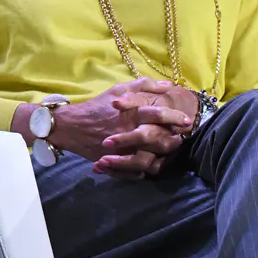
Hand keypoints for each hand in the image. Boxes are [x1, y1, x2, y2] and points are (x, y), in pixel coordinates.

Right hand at [35, 78, 195, 176]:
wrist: (71, 126)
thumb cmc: (98, 106)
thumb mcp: (119, 90)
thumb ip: (144, 85)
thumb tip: (168, 86)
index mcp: (131, 113)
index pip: (159, 114)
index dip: (175, 117)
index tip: (186, 120)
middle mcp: (129, 132)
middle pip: (159, 139)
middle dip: (174, 139)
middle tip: (181, 138)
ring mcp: (122, 150)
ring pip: (150, 159)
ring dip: (162, 158)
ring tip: (168, 154)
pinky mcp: (115, 162)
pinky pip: (135, 172)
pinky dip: (145, 171)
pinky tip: (151, 164)